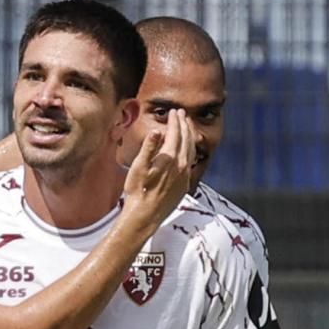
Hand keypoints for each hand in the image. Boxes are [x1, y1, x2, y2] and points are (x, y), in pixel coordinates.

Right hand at [120, 110, 196, 229]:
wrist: (144, 216)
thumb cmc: (137, 192)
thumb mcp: (138, 168)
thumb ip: (148, 148)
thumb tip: (156, 131)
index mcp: (170, 158)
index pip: (175, 133)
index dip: (175, 121)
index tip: (174, 111)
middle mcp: (181, 165)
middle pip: (186, 139)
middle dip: (184, 124)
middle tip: (182, 114)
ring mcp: (185, 175)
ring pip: (191, 150)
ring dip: (189, 136)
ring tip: (187, 126)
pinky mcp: (185, 184)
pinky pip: (190, 162)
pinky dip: (190, 150)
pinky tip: (186, 149)